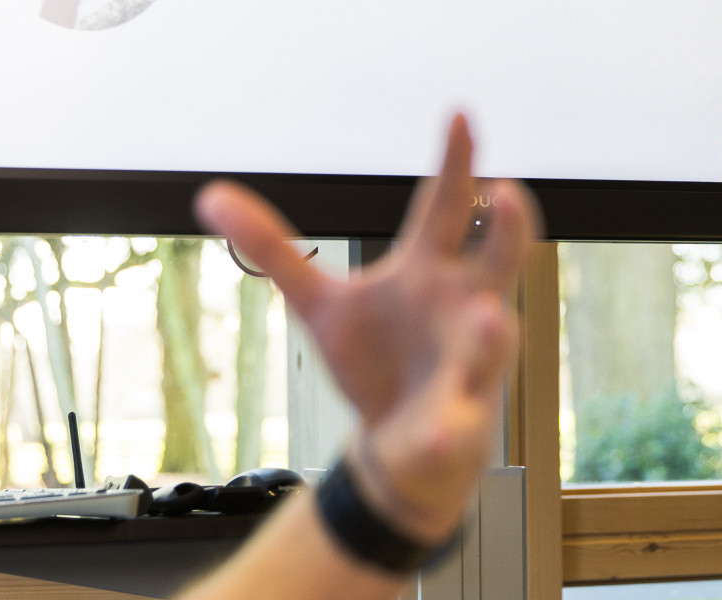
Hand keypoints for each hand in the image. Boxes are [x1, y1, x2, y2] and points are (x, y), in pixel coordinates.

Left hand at [195, 114, 539, 542]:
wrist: (400, 447)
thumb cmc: (375, 361)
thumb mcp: (319, 304)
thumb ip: (274, 250)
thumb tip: (211, 196)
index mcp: (430, 270)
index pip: (448, 206)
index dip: (455, 161)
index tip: (460, 116)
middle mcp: (463, 307)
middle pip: (499, 259)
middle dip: (511, 228)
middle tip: (508, 192)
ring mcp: (468, 365)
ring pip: (492, 343)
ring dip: (492, 333)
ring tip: (489, 319)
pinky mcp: (457, 423)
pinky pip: (455, 425)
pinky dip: (443, 430)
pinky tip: (431, 436)